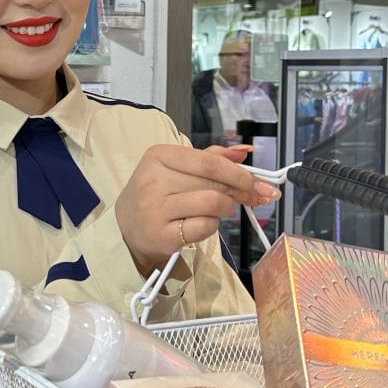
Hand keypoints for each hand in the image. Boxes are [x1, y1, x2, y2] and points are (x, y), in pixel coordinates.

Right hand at [115, 144, 281, 276]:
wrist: (127, 228)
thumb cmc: (158, 194)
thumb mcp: (177, 168)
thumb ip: (211, 158)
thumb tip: (244, 152)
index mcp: (160, 156)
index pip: (209, 162)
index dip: (239, 173)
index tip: (260, 184)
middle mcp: (154, 180)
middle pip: (214, 183)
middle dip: (241, 191)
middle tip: (254, 197)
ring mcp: (156, 209)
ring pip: (212, 204)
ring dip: (226, 208)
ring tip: (220, 210)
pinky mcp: (162, 235)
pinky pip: (204, 227)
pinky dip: (212, 226)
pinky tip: (204, 223)